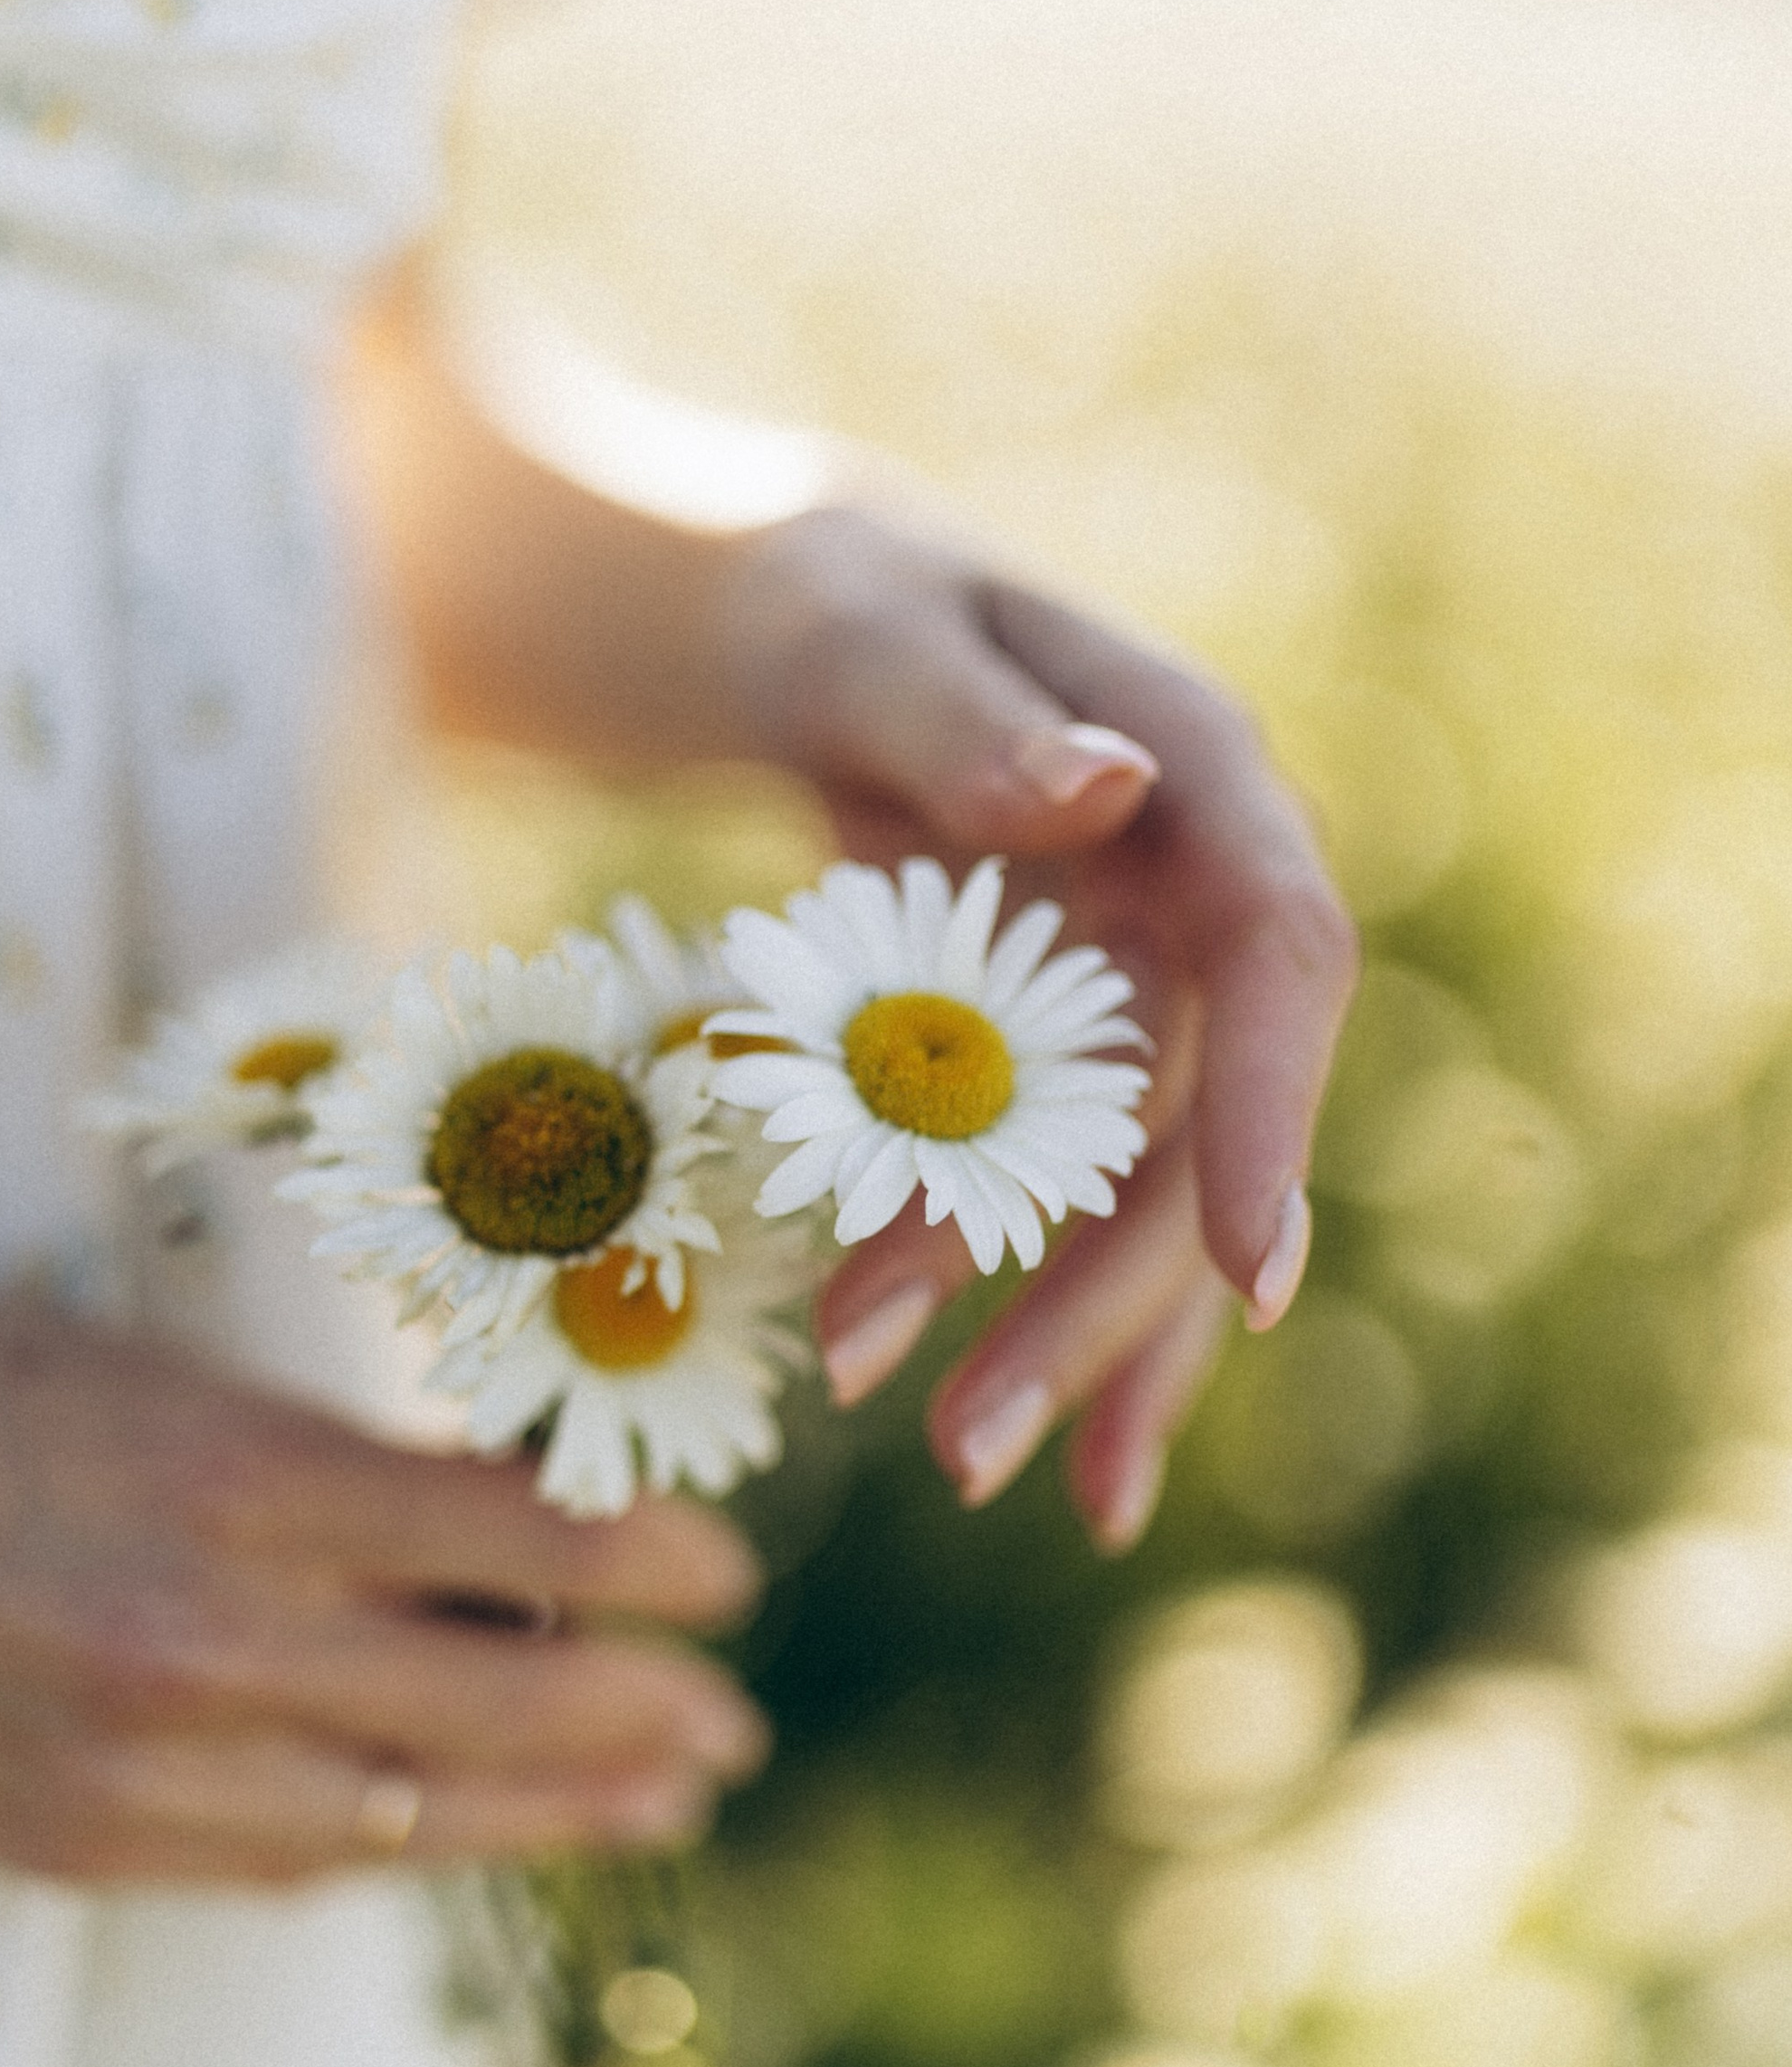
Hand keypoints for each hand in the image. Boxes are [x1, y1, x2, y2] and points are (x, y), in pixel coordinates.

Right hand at [0, 1261, 766, 1881]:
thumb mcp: (108, 1359)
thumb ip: (291, 1449)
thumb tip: (467, 1508)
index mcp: (232, 1473)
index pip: (521, 1539)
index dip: (649, 1563)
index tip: (728, 1569)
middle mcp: (207, 1641)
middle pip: (504, 1700)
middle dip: (645, 1716)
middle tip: (733, 1724)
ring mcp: (132, 1768)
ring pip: (410, 1808)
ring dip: (555, 1809)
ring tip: (659, 1801)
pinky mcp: (55, 1844)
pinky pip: (276, 1865)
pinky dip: (389, 1845)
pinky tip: (454, 1830)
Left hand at [713, 502, 1358, 1543]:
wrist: (786, 623)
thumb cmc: (823, 599)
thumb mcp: (862, 637)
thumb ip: (966, 721)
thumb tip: (1103, 788)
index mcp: (1194, 769)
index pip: (1280, 949)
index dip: (1272, 1112)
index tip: (1258, 1273)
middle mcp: (1191, 889)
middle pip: (1186, 1117)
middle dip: (1093, 1292)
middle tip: (971, 1443)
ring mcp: (1132, 975)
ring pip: (1130, 1185)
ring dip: (1058, 1338)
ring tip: (967, 1466)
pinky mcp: (1060, 1045)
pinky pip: (1062, 1193)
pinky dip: (1030, 1311)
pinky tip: (1025, 1452)